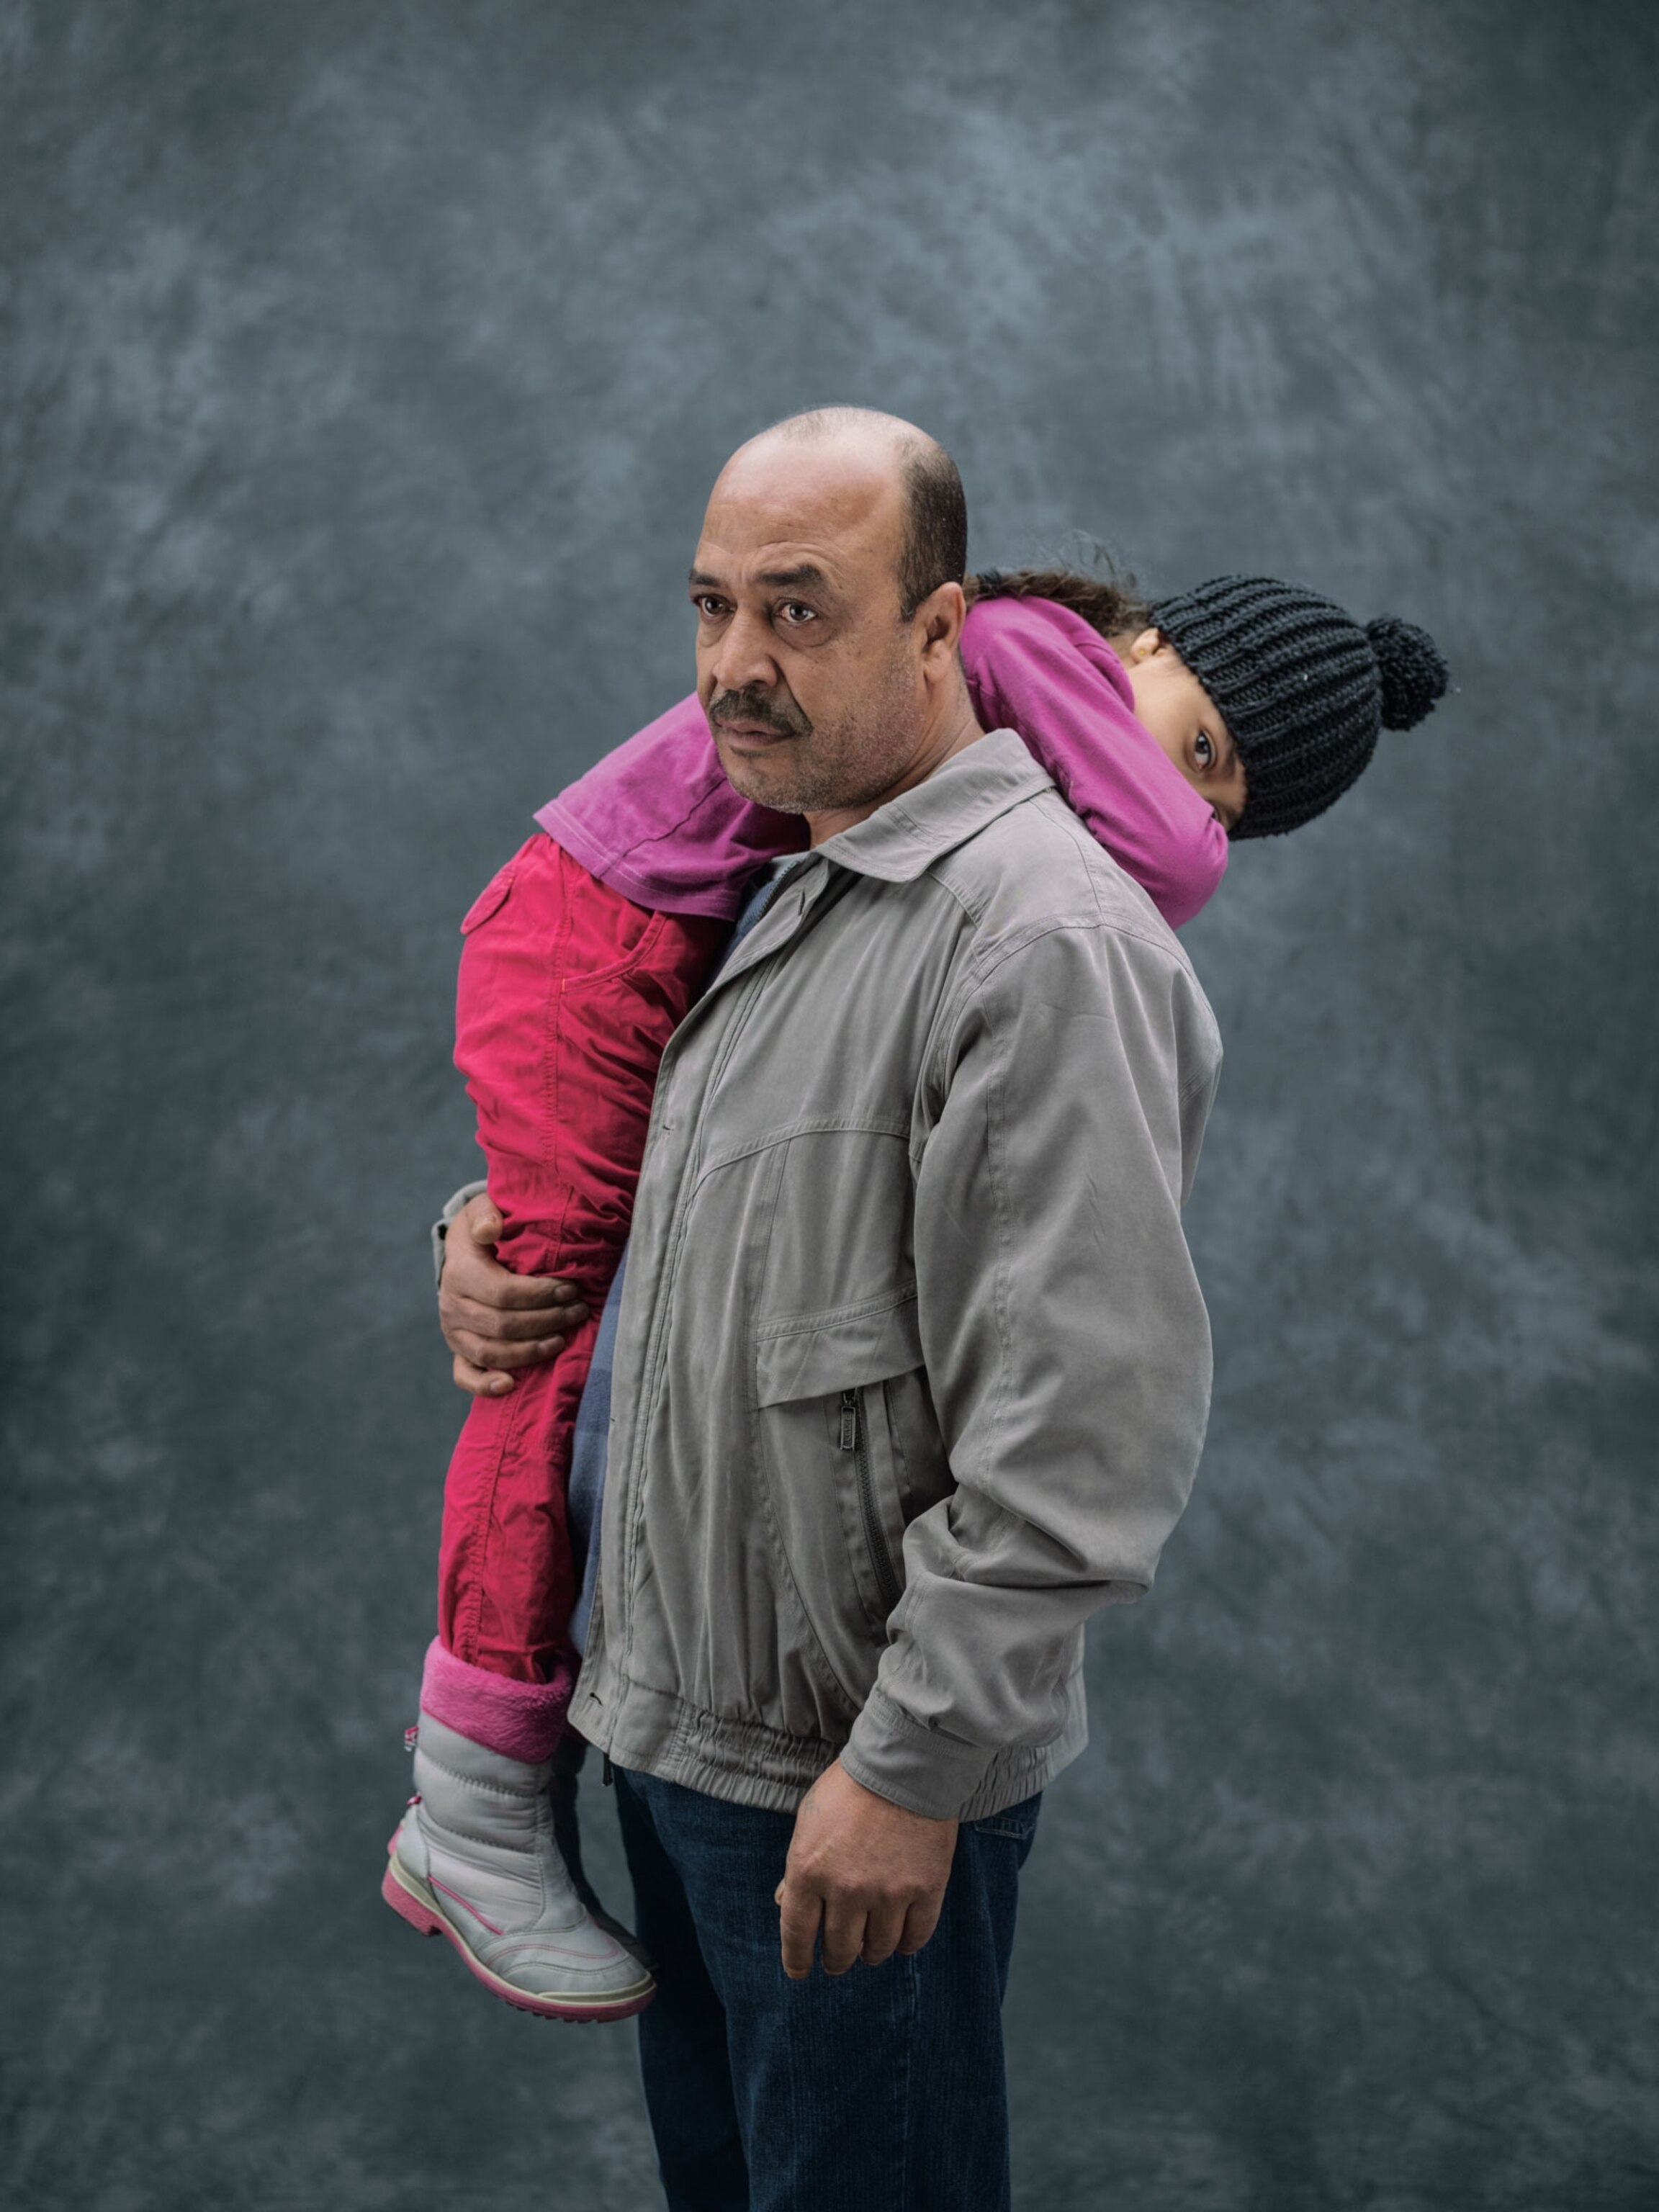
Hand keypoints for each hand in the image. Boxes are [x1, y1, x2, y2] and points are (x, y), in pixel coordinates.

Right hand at [439, 1194, 589, 1397]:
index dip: (541, 1295)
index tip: (571, 1289)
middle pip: (503, 1325)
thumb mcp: (483, 1209)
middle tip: (578, 1311)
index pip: (504, 1293)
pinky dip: (486, 1385)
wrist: (466, 1250)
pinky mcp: (458, 1350)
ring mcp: (453, 1331)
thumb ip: (486, 1213)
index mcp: (460, 1272)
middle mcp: (452, 1305)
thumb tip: (491, 1230)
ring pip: (492, 1352)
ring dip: (531, 1351)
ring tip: (563, 1339)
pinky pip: (466, 1376)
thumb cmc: (486, 1228)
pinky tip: (512, 1384)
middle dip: (547, 1320)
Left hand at [775, 1760, 957, 1978]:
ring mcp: (888, 1893)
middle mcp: (846, 1890)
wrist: (904, 1763)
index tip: (800, 1972)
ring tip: (870, 1947)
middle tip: (838, 1959)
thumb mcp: (809, 1822)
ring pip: (877, 1949)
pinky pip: (915, 1937)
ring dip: (871, 1953)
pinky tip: (901, 1939)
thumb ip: (798, 1868)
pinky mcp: (925, 1890)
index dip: (797, 1961)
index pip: (797, 1935)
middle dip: (836, 1959)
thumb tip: (785, 1903)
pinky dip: (905, 1944)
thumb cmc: (850, 1788)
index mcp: (809, 1871)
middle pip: (839, 1949)